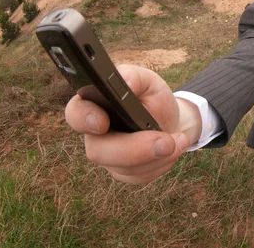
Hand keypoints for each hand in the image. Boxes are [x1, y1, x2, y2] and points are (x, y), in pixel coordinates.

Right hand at [65, 64, 201, 183]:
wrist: (169, 119)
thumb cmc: (152, 97)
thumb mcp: (148, 80)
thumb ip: (134, 77)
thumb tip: (126, 83)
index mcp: (94, 104)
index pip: (75, 113)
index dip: (84, 119)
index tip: (102, 123)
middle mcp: (94, 134)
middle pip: (98, 151)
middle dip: (135, 150)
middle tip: (166, 142)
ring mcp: (107, 156)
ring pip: (124, 167)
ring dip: (157, 156)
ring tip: (178, 140)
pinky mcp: (123, 172)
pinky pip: (139, 175)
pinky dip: (162, 163)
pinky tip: (173, 149)